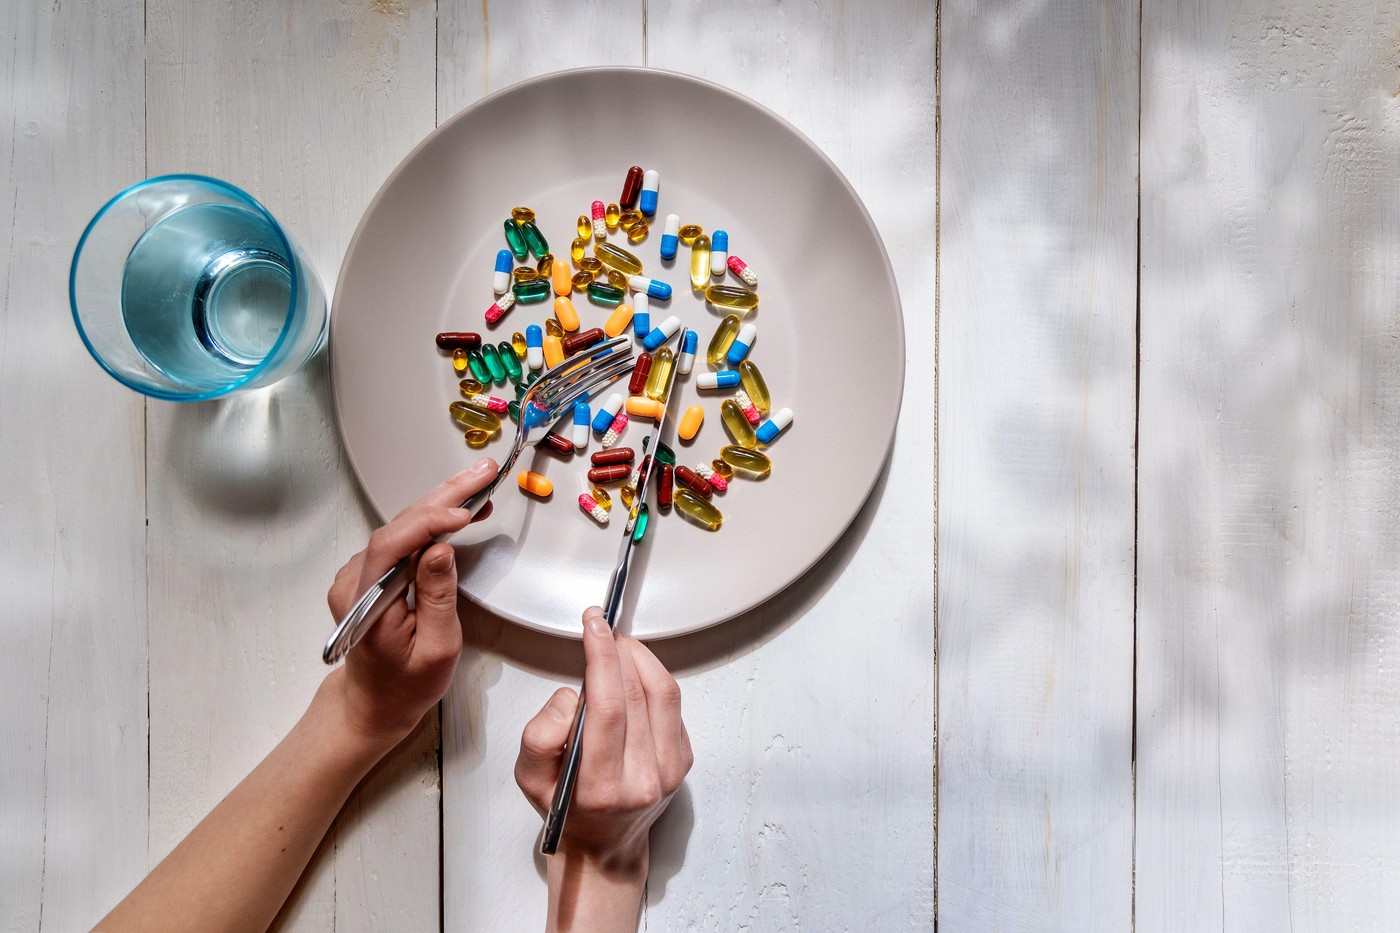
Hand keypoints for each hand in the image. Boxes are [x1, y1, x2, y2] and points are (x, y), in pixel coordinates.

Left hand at [324, 459, 496, 752]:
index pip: (393, 544)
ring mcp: (359, 577)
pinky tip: (456, 513)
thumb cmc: (404, 686)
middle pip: (398, 526)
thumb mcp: (436, 650)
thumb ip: (438, 597)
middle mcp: (354, 582)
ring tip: (478, 486)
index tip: (464, 512)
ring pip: (400, 528)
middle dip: (443, 497)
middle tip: (481, 475)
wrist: (372, 704)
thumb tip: (440, 551)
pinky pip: (401, 539)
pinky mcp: (370, 575)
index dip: (430, 521)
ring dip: (440, 505)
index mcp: (367, 603)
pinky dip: (430, 523)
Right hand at [515, 608, 692, 876]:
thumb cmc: (566, 809)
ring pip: (663, 693)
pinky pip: (673, 705)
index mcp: (602, 787)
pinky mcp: (683, 760)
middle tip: (601, 628)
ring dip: (639, 658)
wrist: (603, 846)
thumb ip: (540, 736)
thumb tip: (570, 698)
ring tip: (617, 646)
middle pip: (637, 694)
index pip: (608, 708)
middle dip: (617, 650)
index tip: (594, 627)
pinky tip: (633, 674)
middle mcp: (643, 780)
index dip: (602, 658)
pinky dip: (654, 679)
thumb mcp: (531, 779)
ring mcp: (670, 771)